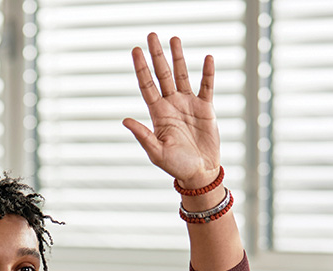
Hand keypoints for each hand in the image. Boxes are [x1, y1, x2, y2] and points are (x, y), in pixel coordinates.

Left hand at [123, 33, 220, 188]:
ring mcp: (188, 104)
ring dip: (178, 57)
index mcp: (158, 114)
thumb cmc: (176, 166)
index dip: (141, 68)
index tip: (136, 51)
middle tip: (152, 36)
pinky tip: (207, 58)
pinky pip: (206, 86)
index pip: (147, 86)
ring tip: (174, 39)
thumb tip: (125, 120)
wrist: (200, 172)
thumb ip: (143, 135)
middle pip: (163, 75)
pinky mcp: (205, 108)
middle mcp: (171, 105)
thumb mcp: (156, 152)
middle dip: (157, 55)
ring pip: (182, 75)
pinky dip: (207, 73)